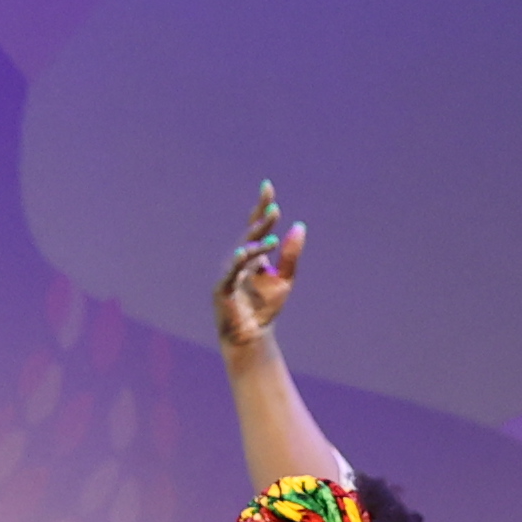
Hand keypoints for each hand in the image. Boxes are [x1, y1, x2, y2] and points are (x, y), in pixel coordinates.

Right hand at [215, 181, 303, 352]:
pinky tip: (243, 252)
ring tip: (270, 237)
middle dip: (261, 222)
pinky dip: (237, 263)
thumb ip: (291, 254)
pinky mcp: (222, 289)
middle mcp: (238, 260)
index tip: (267, 186)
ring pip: (242, 252)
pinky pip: (230, 273)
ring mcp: (229, 273)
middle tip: (274, 209)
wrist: (252, 335)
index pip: (256, 226)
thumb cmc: (265, 307)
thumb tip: (299, 226)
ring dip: (255, 244)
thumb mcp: (284, 278)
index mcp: (253, 255)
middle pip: (249, 235)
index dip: (261, 207)